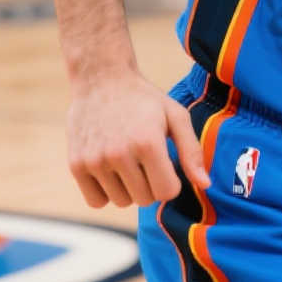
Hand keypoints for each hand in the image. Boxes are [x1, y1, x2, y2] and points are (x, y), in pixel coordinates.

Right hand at [66, 68, 211, 208]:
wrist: (101, 80)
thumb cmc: (144, 100)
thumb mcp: (176, 117)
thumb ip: (191, 152)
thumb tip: (205, 184)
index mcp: (148, 143)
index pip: (166, 192)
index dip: (171, 182)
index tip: (166, 165)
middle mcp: (119, 154)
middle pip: (145, 199)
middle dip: (151, 184)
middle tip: (146, 160)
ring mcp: (94, 161)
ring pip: (121, 202)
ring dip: (129, 188)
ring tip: (128, 162)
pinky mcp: (76, 165)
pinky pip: (96, 202)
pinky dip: (106, 193)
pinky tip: (111, 171)